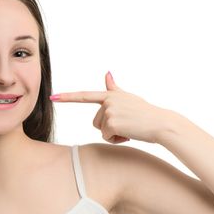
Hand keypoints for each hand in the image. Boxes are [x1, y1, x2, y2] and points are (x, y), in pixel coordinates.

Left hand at [49, 72, 169, 143]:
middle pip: (95, 122)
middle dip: (109, 127)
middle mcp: (108, 101)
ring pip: (101, 130)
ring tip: (130, 128)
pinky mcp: (111, 123)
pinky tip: (129, 134)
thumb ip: (114, 88)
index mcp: (110, 95)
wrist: (161, 123)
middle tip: (127, 124)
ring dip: (114, 134)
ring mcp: (109, 111)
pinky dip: (117, 139)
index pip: (84, 96)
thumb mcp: (129, 98)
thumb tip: (107, 73)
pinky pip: (106, 137)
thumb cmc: (146, 113)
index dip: (67, 97)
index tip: (52, 97)